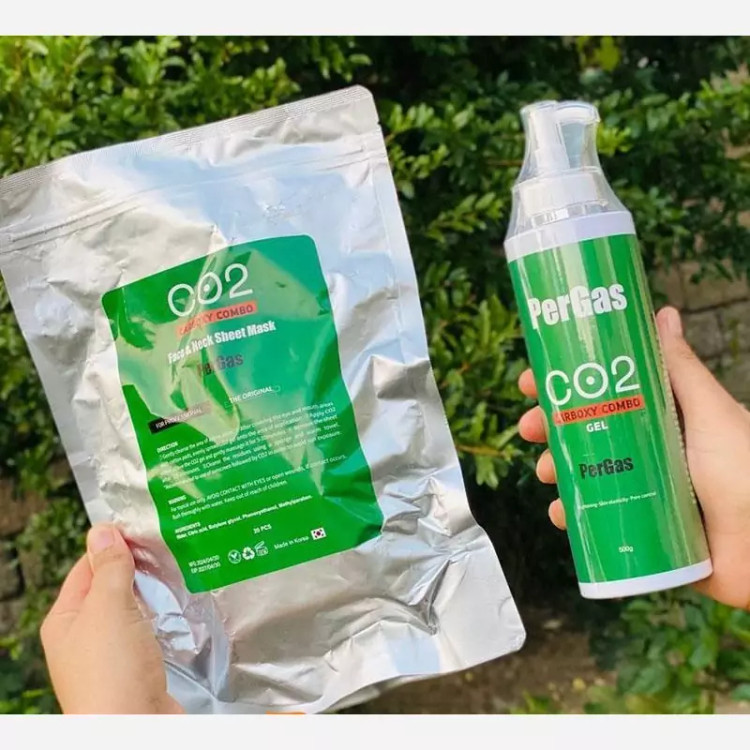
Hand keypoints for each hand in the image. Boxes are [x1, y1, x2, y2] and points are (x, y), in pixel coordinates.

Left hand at [41, 524, 183, 713]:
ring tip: (181, 568)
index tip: (143, 526)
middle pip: (113, 587)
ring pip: (136, 608)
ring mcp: (114, 652)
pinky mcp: (139, 665)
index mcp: (66, 619)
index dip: (113, 546)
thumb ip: (109, 568)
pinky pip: (152, 629)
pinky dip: (166, 615)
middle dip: (139, 567)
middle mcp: (86, 635)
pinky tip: (184, 604)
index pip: (87, 567)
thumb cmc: (111, 671)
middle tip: (169, 544)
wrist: (135, 729)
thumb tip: (102, 530)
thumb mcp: (108, 608)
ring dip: (155, 591)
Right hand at [518, 306, 749, 609]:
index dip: (563, 384)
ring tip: (546, 472)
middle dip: (548, 427)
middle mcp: (644, 452)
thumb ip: (681, 369)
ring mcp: (638, 492)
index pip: (600, 394)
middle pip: (582, 432)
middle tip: (529, 426)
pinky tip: (560, 513)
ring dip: (553, 469)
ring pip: (580, 475)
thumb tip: (663, 313)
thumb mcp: (711, 413)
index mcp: (658, 419)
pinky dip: (571, 515)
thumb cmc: (748, 473)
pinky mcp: (637, 531)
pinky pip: (593, 520)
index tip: (532, 381)